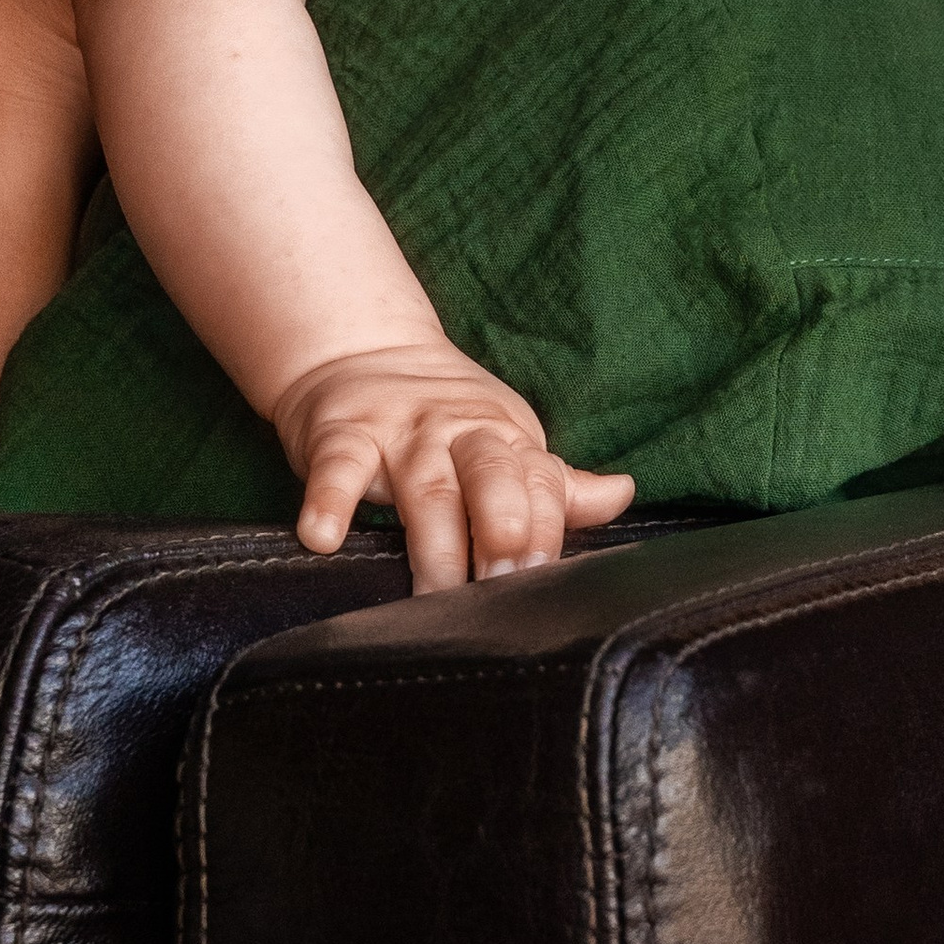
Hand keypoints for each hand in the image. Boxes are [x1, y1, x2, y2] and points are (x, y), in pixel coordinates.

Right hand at [274, 340, 634, 587]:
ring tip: (434, 591)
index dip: (544, 531)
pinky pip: (336, 469)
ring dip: (432, 541)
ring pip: (424, 486)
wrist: (359, 352)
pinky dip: (327, 501)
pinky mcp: (340, 434)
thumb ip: (555, 484)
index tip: (541, 583)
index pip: (539, 483)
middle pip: (490, 476)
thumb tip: (621, 496)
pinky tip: (322, 538)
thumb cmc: (443, 420)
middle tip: (501, 586)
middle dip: (502, 526)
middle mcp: (457, 432)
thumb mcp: (504, 442)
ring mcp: (399, 433)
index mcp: (505, 438)